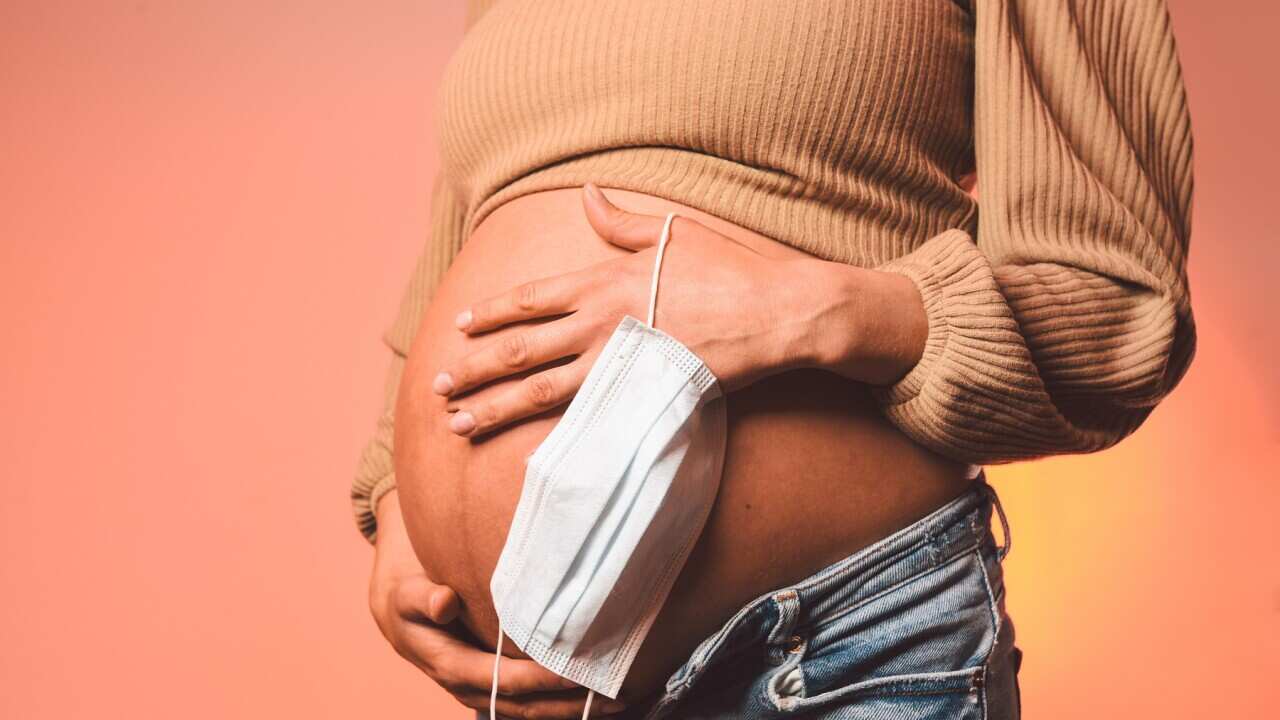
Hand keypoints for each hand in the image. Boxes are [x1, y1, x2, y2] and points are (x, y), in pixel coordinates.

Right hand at [369, 491, 625, 716]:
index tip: (579, 672)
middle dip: (569, 703)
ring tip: (616, 702)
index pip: (506, 679)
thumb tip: (443, 602)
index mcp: (451, 665)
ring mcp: (483, 690)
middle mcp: (469, 686)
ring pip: (532, 710)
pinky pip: (529, 702)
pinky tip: (592, 694)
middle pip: (526, 706)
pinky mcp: (494, 685)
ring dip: (571, 708)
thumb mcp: (406, 593)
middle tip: (615, 696)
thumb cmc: (407, 596)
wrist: (396, 610)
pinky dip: (560, 701)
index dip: (543, 679)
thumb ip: (422, 597)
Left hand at [431, 182, 854, 437]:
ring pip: (540, 389)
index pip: (531, 298)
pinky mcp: (641, 394)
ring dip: (495, 407)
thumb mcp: (672, 233)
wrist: (779, 313)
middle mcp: (601, 321)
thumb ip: (621, 222)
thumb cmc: (731, 271)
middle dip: (475, 368)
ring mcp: (619, 361)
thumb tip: (587, 194)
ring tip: (458, 422)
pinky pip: (583, 417)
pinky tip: (522, 448)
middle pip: (522, 348)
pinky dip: (547, 433)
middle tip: (438, 385)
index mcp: (604, 279)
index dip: (490, 314)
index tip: (459, 327)